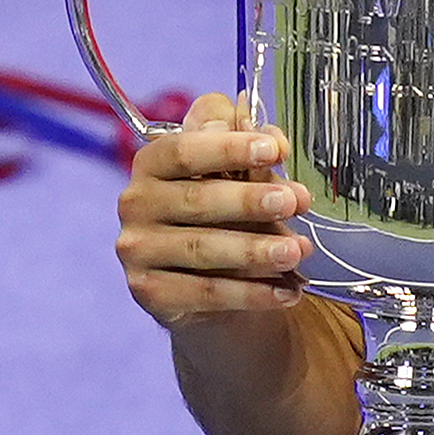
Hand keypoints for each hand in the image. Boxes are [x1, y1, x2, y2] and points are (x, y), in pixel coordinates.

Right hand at [114, 91, 313, 327]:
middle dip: (251, 201)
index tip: (275, 151)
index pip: (184, 150)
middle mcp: (137, 203)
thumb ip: (248, 148)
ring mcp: (139, 250)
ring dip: (256, 250)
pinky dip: (252, 293)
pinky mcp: (149, 292)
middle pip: (196, 199)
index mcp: (153, 163)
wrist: (207, 277)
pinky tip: (287, 292)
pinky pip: (206, 292)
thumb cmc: (225, 210)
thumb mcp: (235, 171)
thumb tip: (275, 142)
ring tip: (296, 252)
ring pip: (203, 249)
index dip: (230, 147)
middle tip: (295, 202)